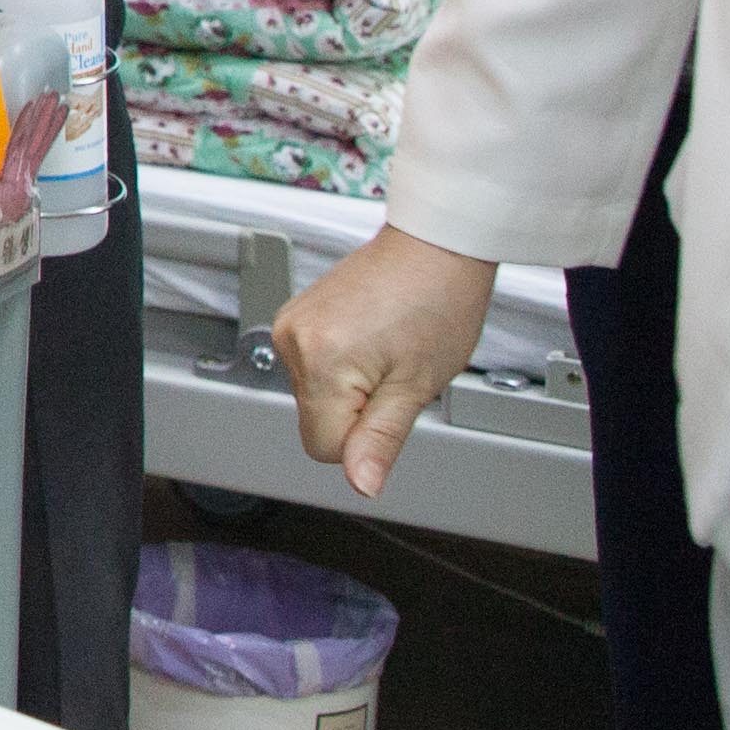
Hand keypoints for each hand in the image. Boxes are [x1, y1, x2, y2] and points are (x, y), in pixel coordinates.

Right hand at [277, 223, 502, 495]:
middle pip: (316, 421)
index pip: (324, 447)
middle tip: (396, 373)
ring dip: (350, 387)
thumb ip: (381, 440)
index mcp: (321, 362)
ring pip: (315, 395)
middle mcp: (292, 340)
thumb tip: (362, 484)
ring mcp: (290, 323)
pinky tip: (371, 337)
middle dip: (358, 412)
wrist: (436, 245)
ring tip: (386, 349)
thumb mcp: (418, 386)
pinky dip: (341, 364)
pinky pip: (312, 366)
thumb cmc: (439, 302)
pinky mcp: (296, 314)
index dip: (365, 440)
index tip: (393, 404)